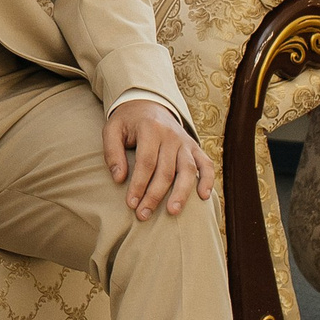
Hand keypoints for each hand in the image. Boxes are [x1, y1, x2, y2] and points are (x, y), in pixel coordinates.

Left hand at [102, 101, 212, 220]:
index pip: (146, 162)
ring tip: (172, 212)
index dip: (138, 185)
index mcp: (150, 128)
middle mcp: (171, 135)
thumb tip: (119, 179)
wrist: (148, 104)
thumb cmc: (128, 122)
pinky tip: (204, 197)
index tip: (130, 204)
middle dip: (154, 195)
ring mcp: (185, 141)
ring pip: (187, 170)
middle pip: (166, 170)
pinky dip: (207, 180)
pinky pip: (206, 164)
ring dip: (181, 193)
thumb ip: (112, 152)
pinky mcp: (195, 147)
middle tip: (143, 215)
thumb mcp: (112, 129)